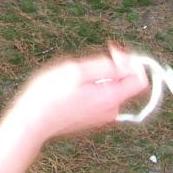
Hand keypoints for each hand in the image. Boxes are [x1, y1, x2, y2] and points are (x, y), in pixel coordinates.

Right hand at [12, 46, 148, 144]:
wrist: (32, 122)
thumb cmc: (50, 94)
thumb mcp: (77, 70)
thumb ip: (106, 65)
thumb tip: (128, 61)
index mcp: (110, 98)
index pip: (141, 80)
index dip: (132, 61)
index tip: (112, 51)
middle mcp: (111, 111)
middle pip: (124, 83)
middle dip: (110, 67)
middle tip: (84, 62)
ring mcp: (101, 117)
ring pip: (109, 88)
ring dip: (96, 77)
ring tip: (71, 77)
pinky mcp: (91, 119)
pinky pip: (99, 97)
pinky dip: (90, 88)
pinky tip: (69, 88)